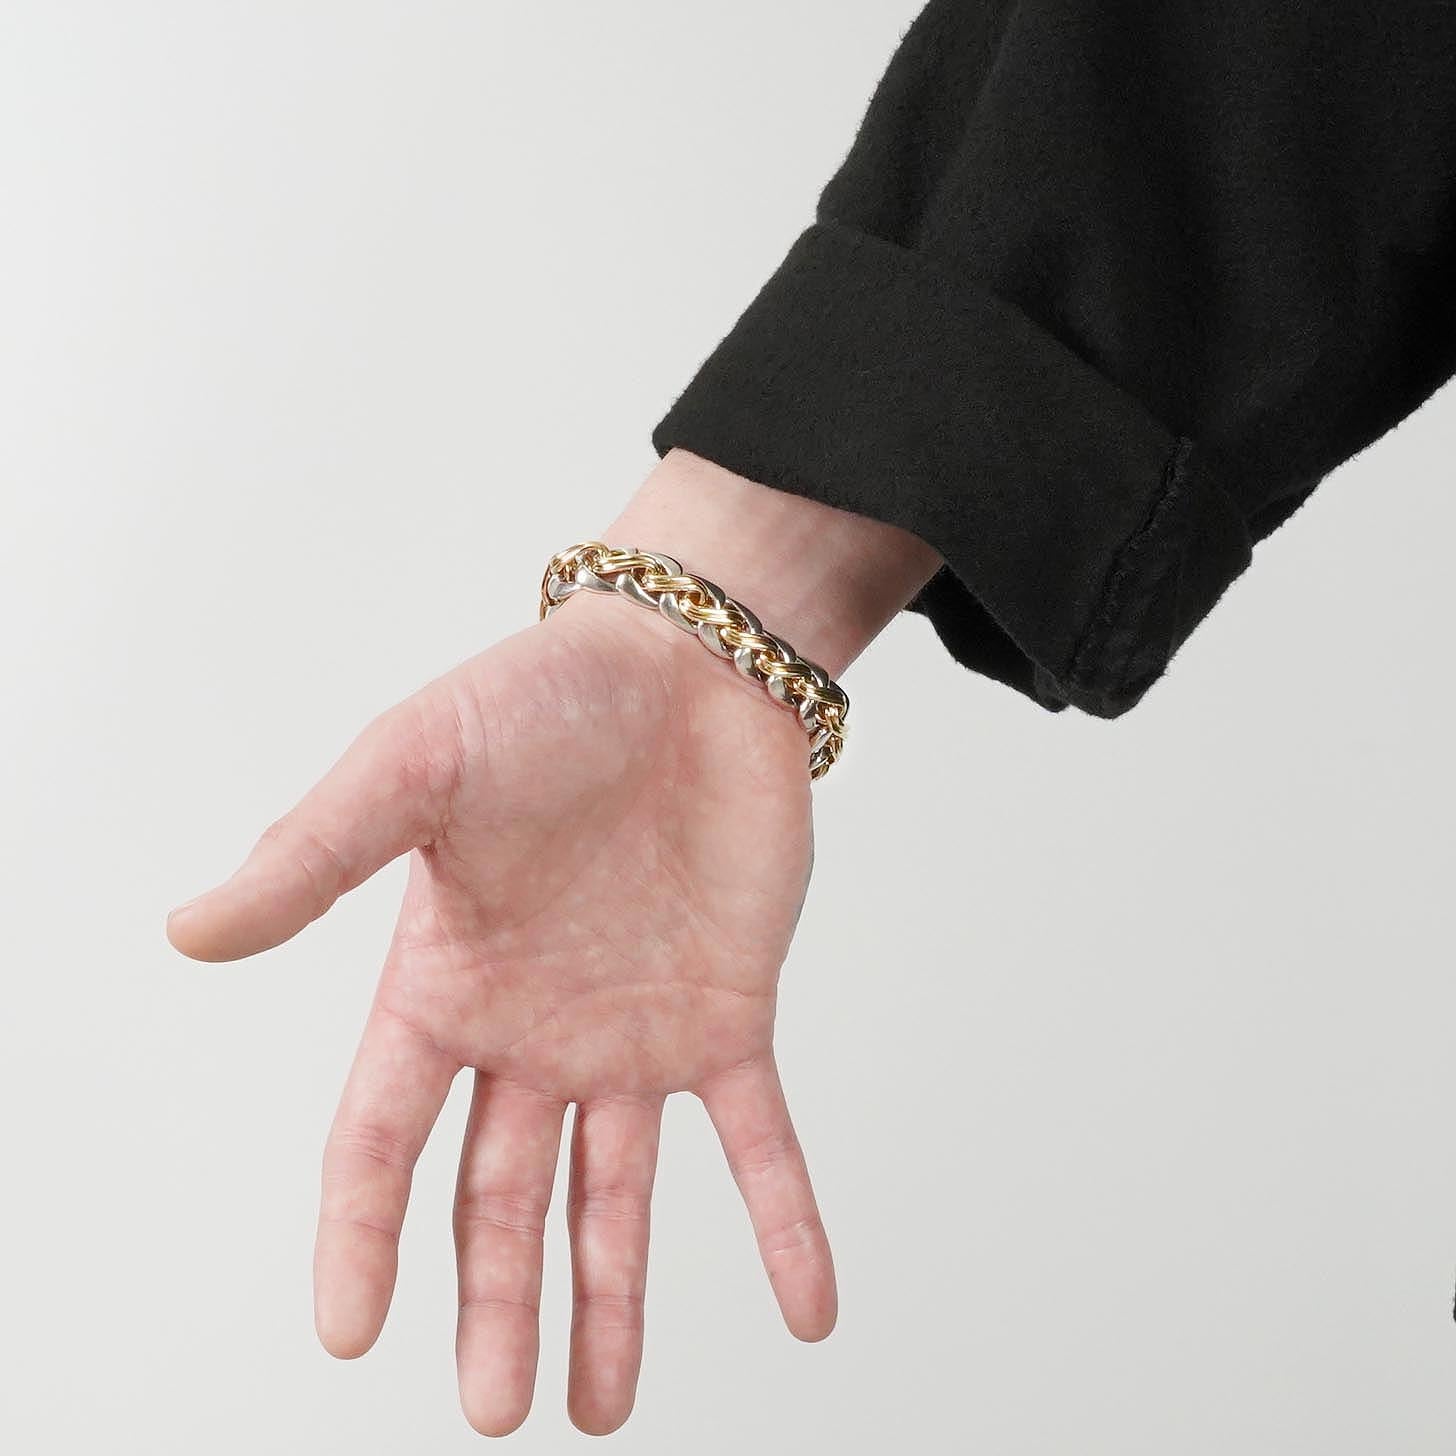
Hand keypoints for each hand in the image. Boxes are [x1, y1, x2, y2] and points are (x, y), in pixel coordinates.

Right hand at [167, 450, 938, 1434]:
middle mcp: (534, 1028)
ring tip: (598, 1410)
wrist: (686, 666)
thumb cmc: (540, 699)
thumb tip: (190, 933)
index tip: (349, 1335)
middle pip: (499, 1193)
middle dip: (494, 1304)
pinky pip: (759, 1139)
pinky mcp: (730, 1013)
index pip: (384, 1135)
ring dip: (612, 1302)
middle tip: (496, 1411)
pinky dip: (783, 1221)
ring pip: (618, 1194)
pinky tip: (810, 1311)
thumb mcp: (411, 768)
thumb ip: (314, 855)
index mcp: (445, 983)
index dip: (360, 1232)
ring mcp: (635, 1031)